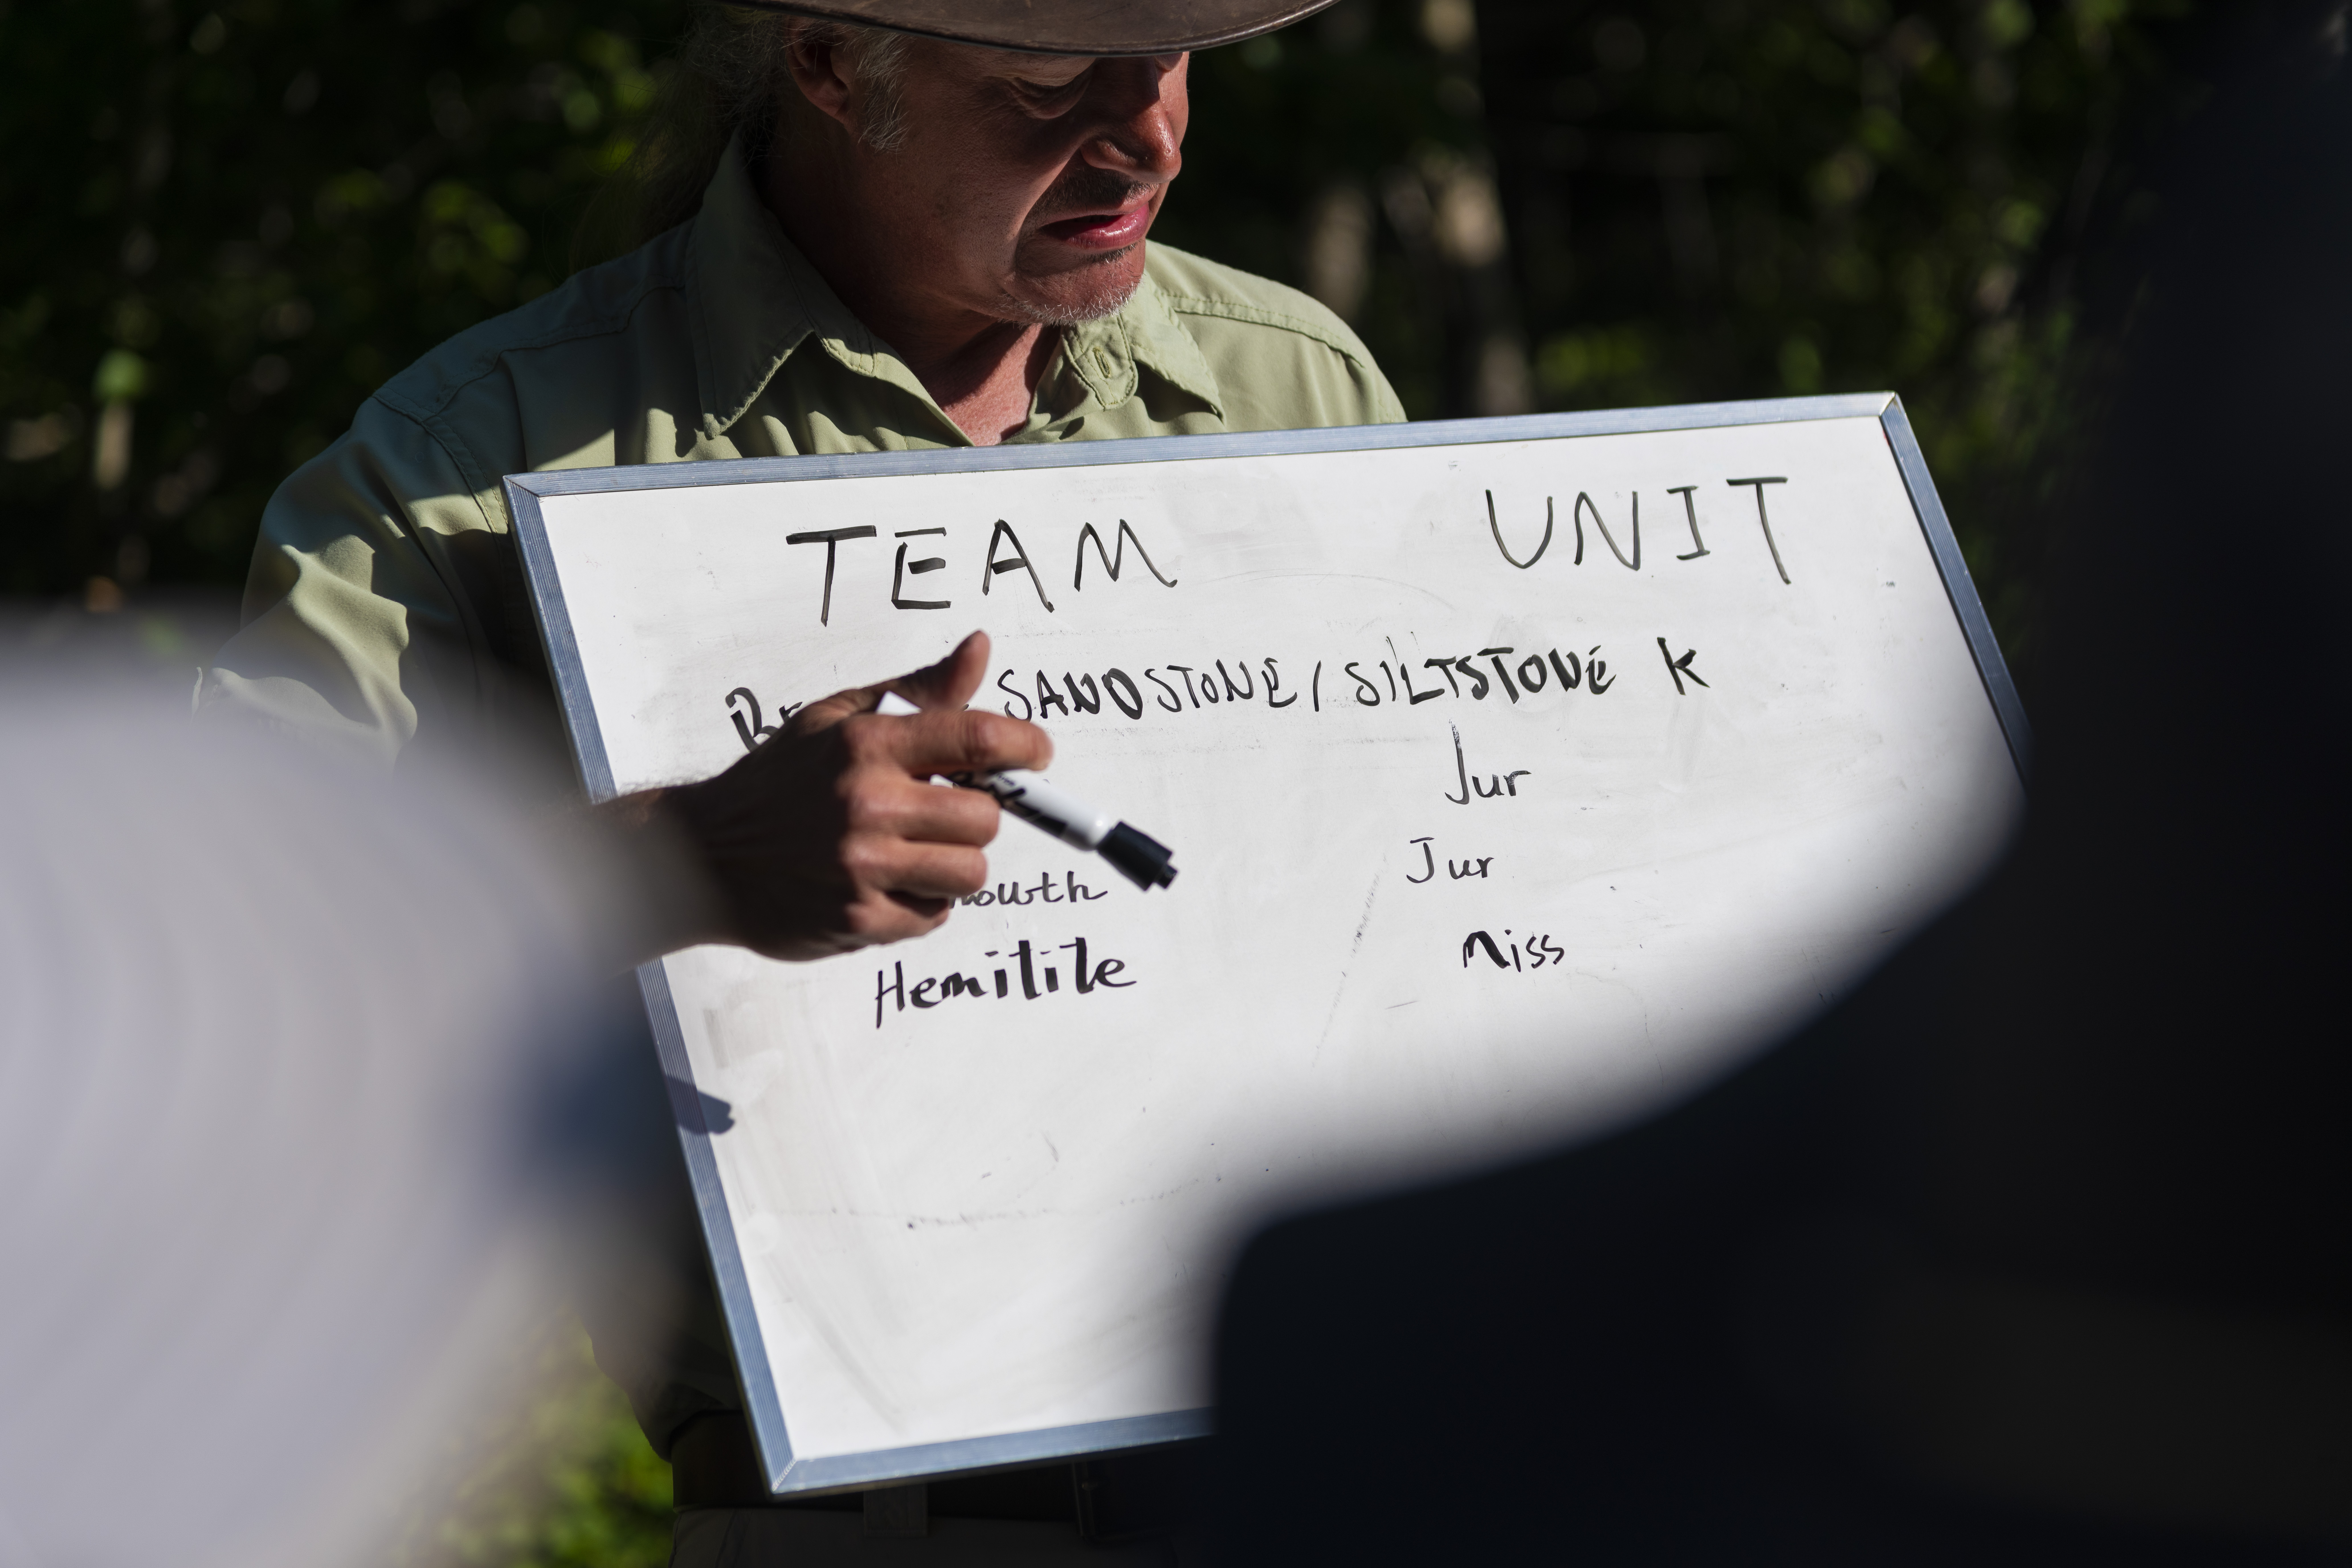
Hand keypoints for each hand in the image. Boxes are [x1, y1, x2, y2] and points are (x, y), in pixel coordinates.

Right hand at [635, 631, 1048, 961]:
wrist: (706, 858)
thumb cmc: (781, 783)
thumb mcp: (838, 720)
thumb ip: (919, 691)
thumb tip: (981, 648)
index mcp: (866, 745)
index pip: (976, 738)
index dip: (1024, 747)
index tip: (1036, 754)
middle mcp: (866, 804)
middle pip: (985, 818)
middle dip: (973, 816)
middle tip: (938, 813)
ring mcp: (861, 867)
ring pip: (969, 873)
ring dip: (951, 866)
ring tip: (908, 852)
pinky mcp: (858, 920)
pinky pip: (934, 916)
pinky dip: (919, 904)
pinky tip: (878, 885)